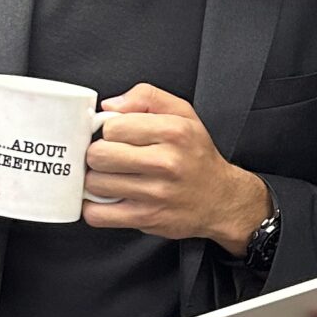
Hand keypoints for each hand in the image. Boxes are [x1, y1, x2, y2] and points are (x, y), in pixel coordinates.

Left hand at [82, 85, 267, 251]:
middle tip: (110, 158)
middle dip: (98, 155)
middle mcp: (166, 162)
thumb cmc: (197, 156)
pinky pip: (98, 214)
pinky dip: (94, 208)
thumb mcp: (183, 113)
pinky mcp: (146, 219)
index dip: (108, 131)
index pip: (113, 127)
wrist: (221, 200)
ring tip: (113, 178)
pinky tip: (107, 199)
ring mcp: (155, 194)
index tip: (116, 137)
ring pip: (95, 184)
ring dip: (97, 181)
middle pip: (98, 155)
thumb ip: (146, 97)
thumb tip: (109, 106)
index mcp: (173, 132)